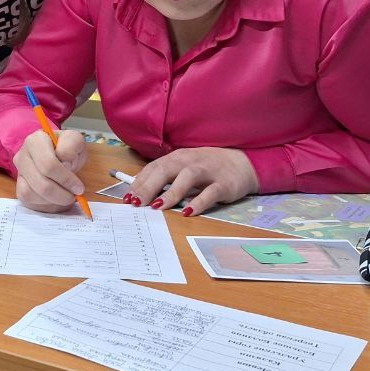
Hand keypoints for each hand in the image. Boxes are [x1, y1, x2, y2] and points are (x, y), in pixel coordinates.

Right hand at [13, 128, 86, 212]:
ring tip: (65, 197)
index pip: (48, 165)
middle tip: (74, 195)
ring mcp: (19, 173)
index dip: (66, 179)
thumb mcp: (75, 141)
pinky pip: (28, 201)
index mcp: (35, 141)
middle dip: (61, 194)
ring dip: (53, 201)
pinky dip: (45, 204)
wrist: (58, 154)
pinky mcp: (19, 187)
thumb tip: (65, 164)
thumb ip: (72, 147)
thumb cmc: (67, 148)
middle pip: (41, 183)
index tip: (78, 187)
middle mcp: (22, 156)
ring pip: (31, 194)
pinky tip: (56, 200)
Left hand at [123, 147, 257, 215]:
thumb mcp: (184, 167)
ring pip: (187, 177)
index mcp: (177, 157)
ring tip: (157, 207)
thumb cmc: (207, 167)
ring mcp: (208, 171)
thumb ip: (166, 177)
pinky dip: (199, 202)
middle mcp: (190, 161)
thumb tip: (140, 192)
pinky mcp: (224, 183)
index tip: (126, 198)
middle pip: (166, 170)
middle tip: (136, 203)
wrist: (243, 163)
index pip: (154, 168)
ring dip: (171, 192)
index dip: (139, 182)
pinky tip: (188, 212)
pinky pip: (211, 192)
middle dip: (148, 186)